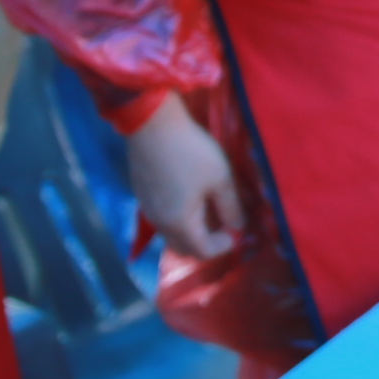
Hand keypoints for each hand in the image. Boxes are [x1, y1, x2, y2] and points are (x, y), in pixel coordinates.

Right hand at [123, 99, 245, 259]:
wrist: (152, 126)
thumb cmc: (191, 153)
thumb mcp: (220, 178)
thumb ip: (231, 207)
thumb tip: (237, 227)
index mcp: (181, 224)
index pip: (203, 252)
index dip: (223, 246)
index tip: (236, 230)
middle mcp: (160, 224)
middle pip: (184, 248)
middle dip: (206, 243)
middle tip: (223, 224)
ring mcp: (147, 210)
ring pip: (171, 234)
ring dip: (191, 231)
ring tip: (208, 208)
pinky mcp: (141, 195)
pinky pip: (162, 219)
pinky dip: (177, 219)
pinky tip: (189, 196)